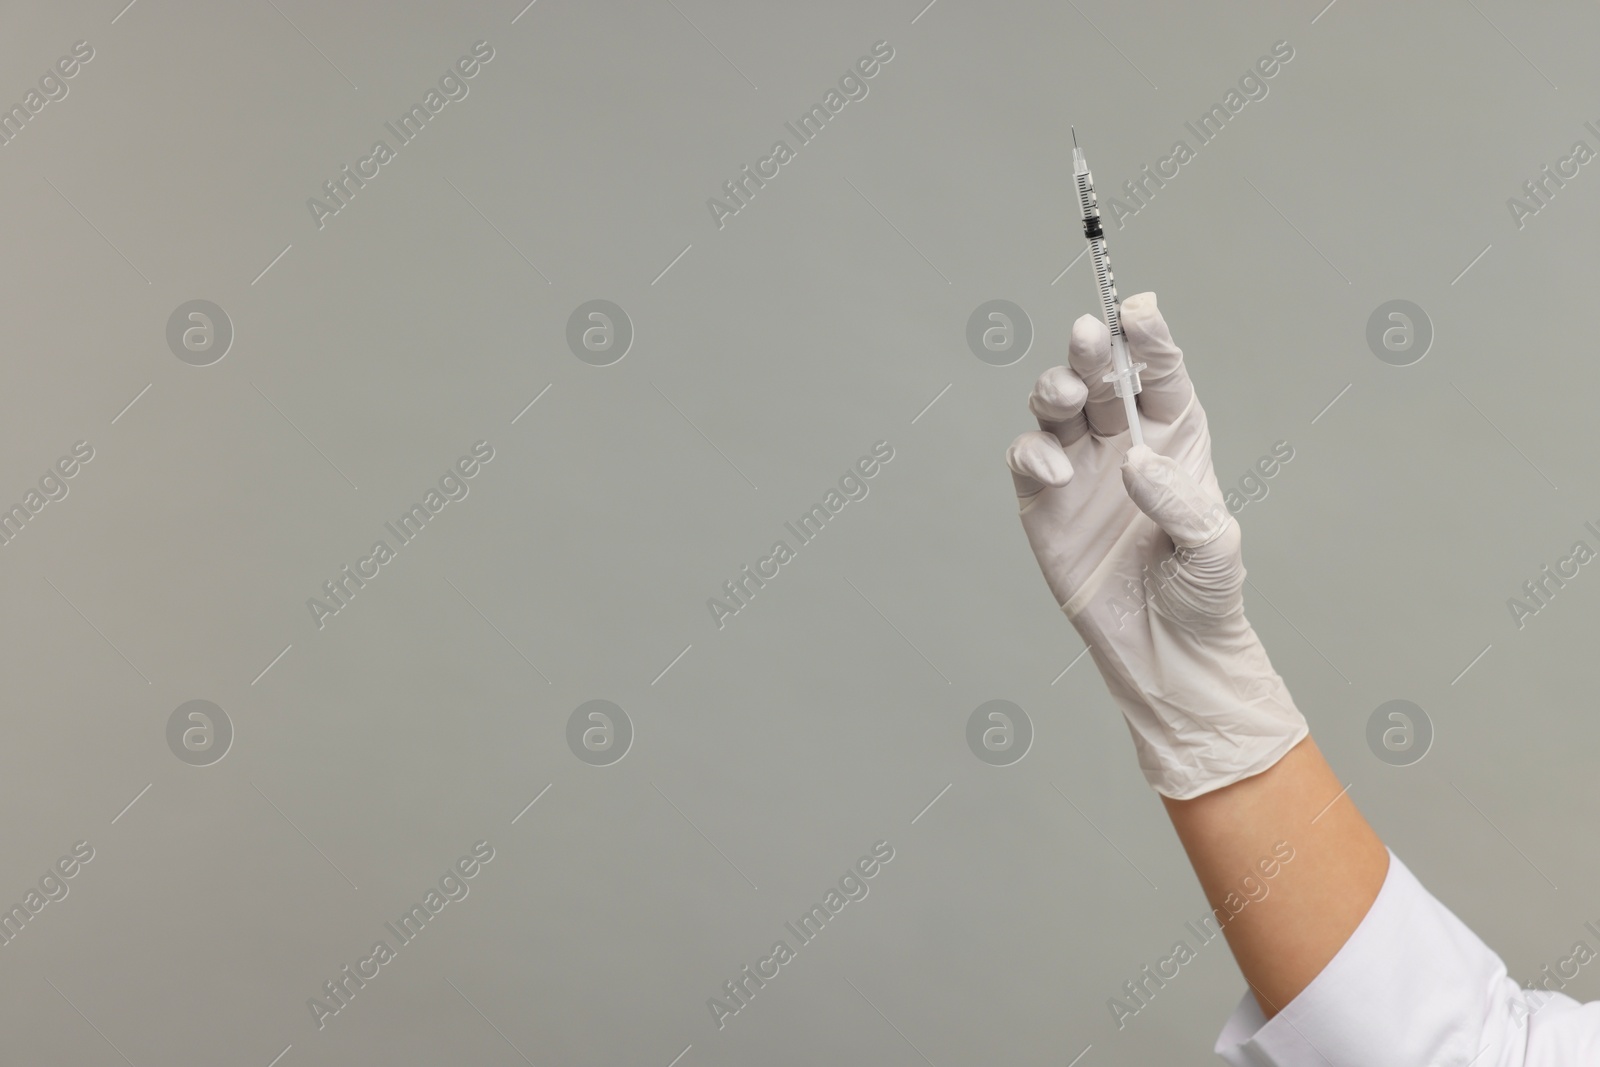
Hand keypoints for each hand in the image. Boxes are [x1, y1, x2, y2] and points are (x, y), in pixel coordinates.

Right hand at [1005, 292, 1306, 798]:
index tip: (1138, 313)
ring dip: (1056, 388)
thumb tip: (1135, 462)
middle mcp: (1123, 442)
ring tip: (1065, 396)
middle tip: (1088, 336)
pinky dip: (1034, 453)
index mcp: (1175, 436)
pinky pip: (1028, 457)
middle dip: (1092, 351)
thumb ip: (1179, 499)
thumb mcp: (1213, 547)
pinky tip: (1056, 471)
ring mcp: (1079, 469)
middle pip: (1101, 377)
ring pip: (1057, 406)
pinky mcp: (1042, 501)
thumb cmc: (1202, 594)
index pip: (1158, 373)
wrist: (1165, 653)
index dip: (1148, 338)